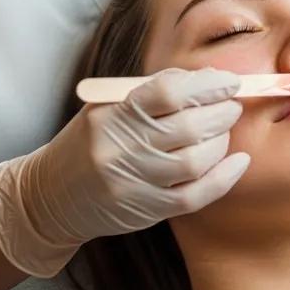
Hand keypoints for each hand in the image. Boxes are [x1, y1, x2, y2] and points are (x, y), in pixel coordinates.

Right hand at [0, 68, 249, 277]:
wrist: (50, 197)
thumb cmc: (92, 141)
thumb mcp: (109, 106)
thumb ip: (156, 90)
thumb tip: (209, 78)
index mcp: (112, 115)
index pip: (168, 92)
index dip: (207, 85)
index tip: (229, 82)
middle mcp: (120, 150)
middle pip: (188, 128)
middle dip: (221, 112)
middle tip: (232, 105)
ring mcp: (132, 183)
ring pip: (194, 162)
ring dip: (221, 142)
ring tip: (224, 130)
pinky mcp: (145, 211)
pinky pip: (194, 196)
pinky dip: (223, 178)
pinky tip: (239, 162)